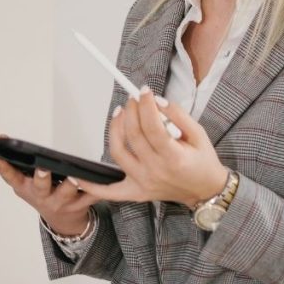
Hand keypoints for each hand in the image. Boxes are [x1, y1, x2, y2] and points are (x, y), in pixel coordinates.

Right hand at [0, 161, 99, 237]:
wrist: (63, 221)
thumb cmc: (42, 194)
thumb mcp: (24, 183)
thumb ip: (13, 164)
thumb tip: (3, 137)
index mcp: (26, 189)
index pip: (11, 178)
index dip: (4, 169)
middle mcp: (42, 197)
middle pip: (41, 187)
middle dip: (41, 177)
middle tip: (42, 167)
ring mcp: (61, 202)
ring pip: (67, 192)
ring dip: (70, 185)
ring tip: (74, 176)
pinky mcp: (80, 205)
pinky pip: (90, 197)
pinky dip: (96, 190)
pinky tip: (101, 180)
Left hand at [74, 90, 227, 205]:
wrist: (206, 191)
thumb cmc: (203, 162)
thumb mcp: (199, 134)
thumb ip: (179, 116)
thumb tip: (157, 101)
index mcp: (174, 158)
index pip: (152, 127)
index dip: (146, 106)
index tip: (143, 91)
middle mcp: (156, 171)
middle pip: (133, 135)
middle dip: (131, 111)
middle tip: (133, 99)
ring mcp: (143, 183)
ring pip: (118, 152)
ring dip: (114, 129)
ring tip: (120, 113)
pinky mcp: (135, 192)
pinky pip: (109, 191)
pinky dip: (92, 185)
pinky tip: (77, 176)